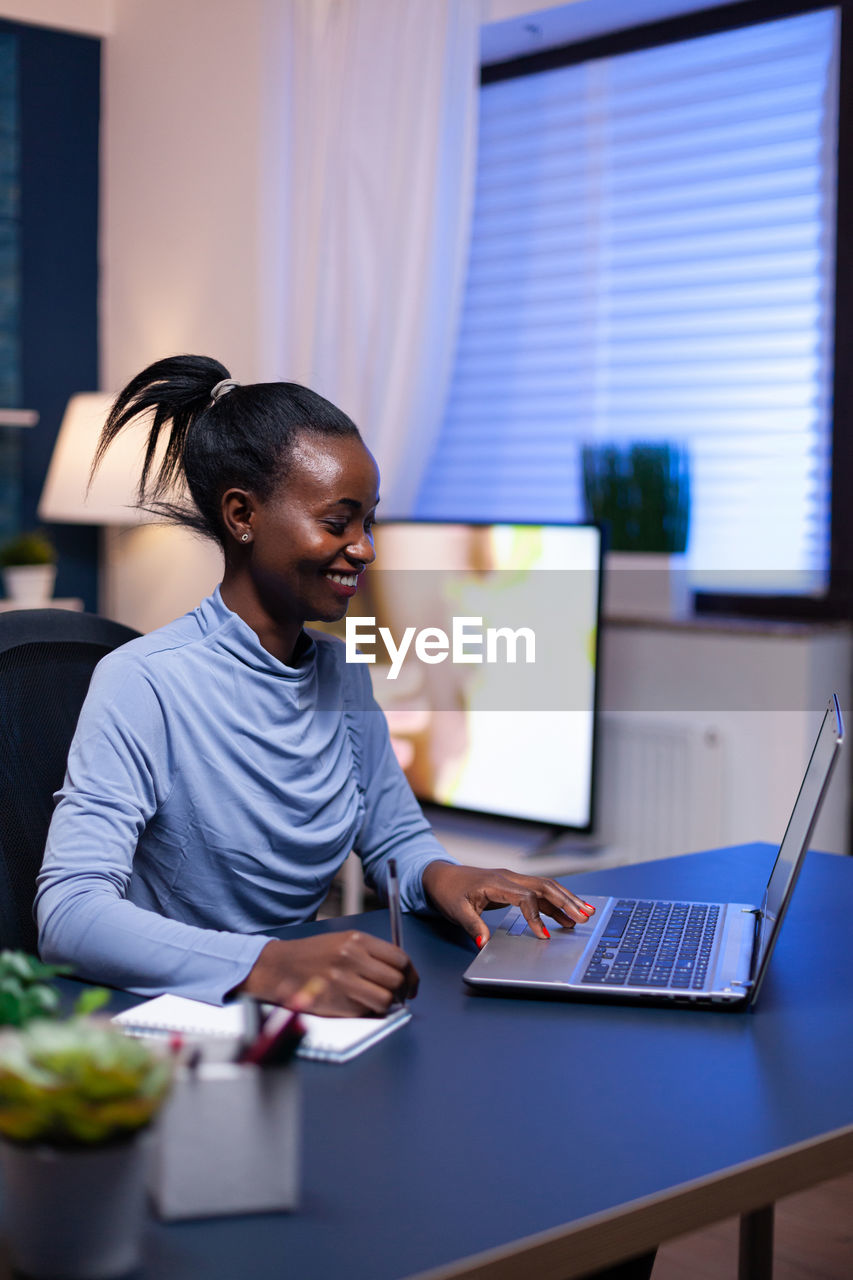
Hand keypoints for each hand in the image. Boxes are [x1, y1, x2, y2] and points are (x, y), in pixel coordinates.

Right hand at [237, 932, 418, 1015]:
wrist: (279, 967)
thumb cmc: (313, 955)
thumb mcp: (343, 941)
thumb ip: (371, 953)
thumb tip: (400, 972)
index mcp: (357, 940)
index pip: (400, 958)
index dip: (411, 975)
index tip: (411, 984)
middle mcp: (352, 958)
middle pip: (396, 980)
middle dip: (403, 992)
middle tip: (400, 996)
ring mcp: (343, 981)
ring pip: (385, 999)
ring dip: (387, 1004)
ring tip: (380, 1002)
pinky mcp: (336, 1002)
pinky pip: (366, 1011)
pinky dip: (367, 1011)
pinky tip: (358, 1004)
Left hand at [421, 861, 594, 947]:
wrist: (441, 876)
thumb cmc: (449, 892)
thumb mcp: (457, 911)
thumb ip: (473, 926)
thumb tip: (483, 943)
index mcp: (496, 882)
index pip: (525, 897)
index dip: (536, 917)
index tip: (543, 936)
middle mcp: (509, 877)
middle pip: (545, 887)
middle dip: (566, 902)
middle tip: (584, 917)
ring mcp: (514, 880)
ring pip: (546, 887)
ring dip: (566, 900)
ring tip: (585, 914)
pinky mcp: (514, 885)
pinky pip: (540, 892)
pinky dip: (555, 902)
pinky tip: (567, 914)